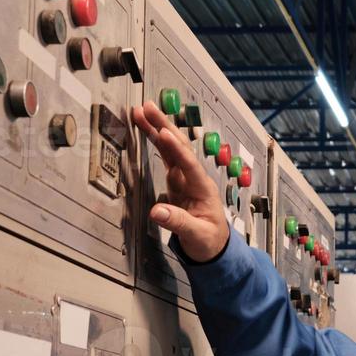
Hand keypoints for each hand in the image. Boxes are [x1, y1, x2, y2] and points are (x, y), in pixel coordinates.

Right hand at [130, 101, 228, 261]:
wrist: (214, 247)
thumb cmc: (209, 241)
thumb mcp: (196, 235)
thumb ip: (178, 223)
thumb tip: (156, 212)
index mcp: (202, 189)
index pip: (188, 165)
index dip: (176, 149)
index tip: (162, 132)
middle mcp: (194, 179)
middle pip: (179, 148)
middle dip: (163, 126)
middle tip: (147, 108)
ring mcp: (185, 179)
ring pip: (171, 149)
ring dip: (157, 129)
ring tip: (141, 112)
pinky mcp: (176, 183)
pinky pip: (166, 158)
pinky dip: (156, 143)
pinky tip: (147, 129)